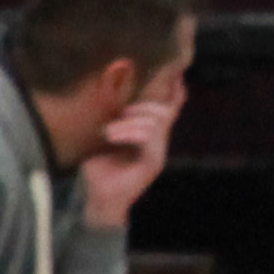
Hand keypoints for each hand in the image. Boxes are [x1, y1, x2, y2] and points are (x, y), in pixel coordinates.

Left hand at [77, 92, 179, 225]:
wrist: (97, 199)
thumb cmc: (98, 169)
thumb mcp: (102, 140)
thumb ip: (112, 120)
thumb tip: (106, 94)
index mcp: (149, 136)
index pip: (169, 110)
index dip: (174, 92)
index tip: (177, 73)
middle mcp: (157, 144)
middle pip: (163, 113)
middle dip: (142, 107)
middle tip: (120, 114)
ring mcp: (157, 155)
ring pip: (155, 124)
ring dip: (130, 123)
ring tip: (109, 132)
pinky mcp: (151, 165)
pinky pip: (149, 140)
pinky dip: (130, 134)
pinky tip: (113, 136)